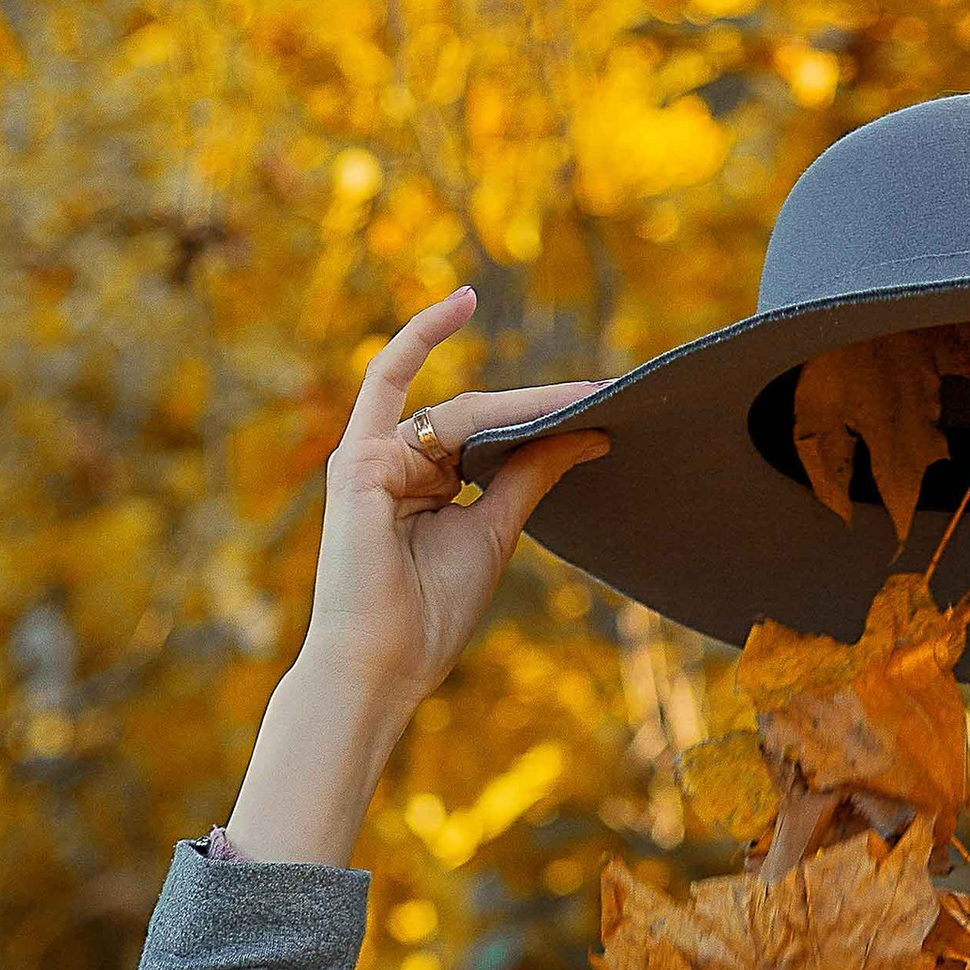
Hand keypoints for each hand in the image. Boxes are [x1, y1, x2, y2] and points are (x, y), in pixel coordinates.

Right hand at [303, 284, 610, 713]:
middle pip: (481, 419)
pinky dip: (421, 336)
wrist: (381, 666)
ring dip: (522, 402)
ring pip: (460, 410)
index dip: (543, 422)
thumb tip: (587, 431)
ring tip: (583, 393)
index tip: (601, 407)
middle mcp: (398, 463)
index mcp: (426, 486)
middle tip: (608, 391)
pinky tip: (463, 303)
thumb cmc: (429, 615)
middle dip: (544, 408)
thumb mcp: (496, 533)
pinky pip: (388, 377)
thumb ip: (530, 476)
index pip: (491, 438)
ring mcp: (376, 457)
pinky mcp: (361, 458)